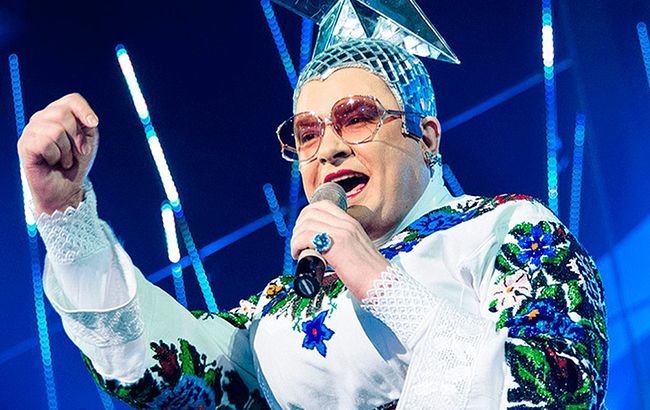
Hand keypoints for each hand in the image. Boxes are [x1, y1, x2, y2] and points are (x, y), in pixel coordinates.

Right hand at [17, 93, 99, 214]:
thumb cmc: (76, 163)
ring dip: (67, 150)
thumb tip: (88, 120)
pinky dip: (56, 156)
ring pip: (56, 130)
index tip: (94, 124)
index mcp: (57, 114)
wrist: (66, 188)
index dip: (85, 110)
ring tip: (63, 159)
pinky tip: (53, 162)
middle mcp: (41, 118)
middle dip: (77, 136)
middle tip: (77, 151)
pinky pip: (46, 143)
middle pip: (64, 114)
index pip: (72, 99)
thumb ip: (86, 123)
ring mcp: (31, 130)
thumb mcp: (87, 140)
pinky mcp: (24, 145)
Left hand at [291, 201, 388, 299]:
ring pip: (306, 223)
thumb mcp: (358, 252)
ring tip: (297, 251)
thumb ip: (344, 247)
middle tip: (298, 243)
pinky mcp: (337, 245)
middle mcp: (347, 224)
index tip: (303, 231)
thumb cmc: (371, 276)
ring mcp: (343, 232)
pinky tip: (298, 255)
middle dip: (298, 226)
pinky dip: (296, 245)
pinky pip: (305, 236)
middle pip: (311, 212)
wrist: (385, 286)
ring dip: (296, 237)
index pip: (324, 205)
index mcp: (352, 223)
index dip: (307, 215)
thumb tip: (326, 253)